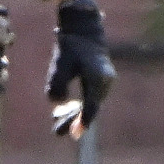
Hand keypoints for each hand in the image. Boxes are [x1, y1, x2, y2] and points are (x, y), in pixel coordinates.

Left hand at [45, 0, 113, 137]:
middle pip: (91, 108)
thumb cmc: (70, 46)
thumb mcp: (60, 63)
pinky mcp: (102, 80)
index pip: (91, 106)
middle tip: (57, 133)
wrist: (85, 29)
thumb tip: (58, 102)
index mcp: (97, 77)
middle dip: (74, 121)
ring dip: (76, 114)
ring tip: (57, 121)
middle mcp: (105, 81)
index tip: (74, 134)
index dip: (82, 121)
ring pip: (92, 104)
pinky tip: (67, 109)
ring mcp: (106, 81)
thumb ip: (57, 82)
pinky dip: (81, 105)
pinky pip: (92, 98)